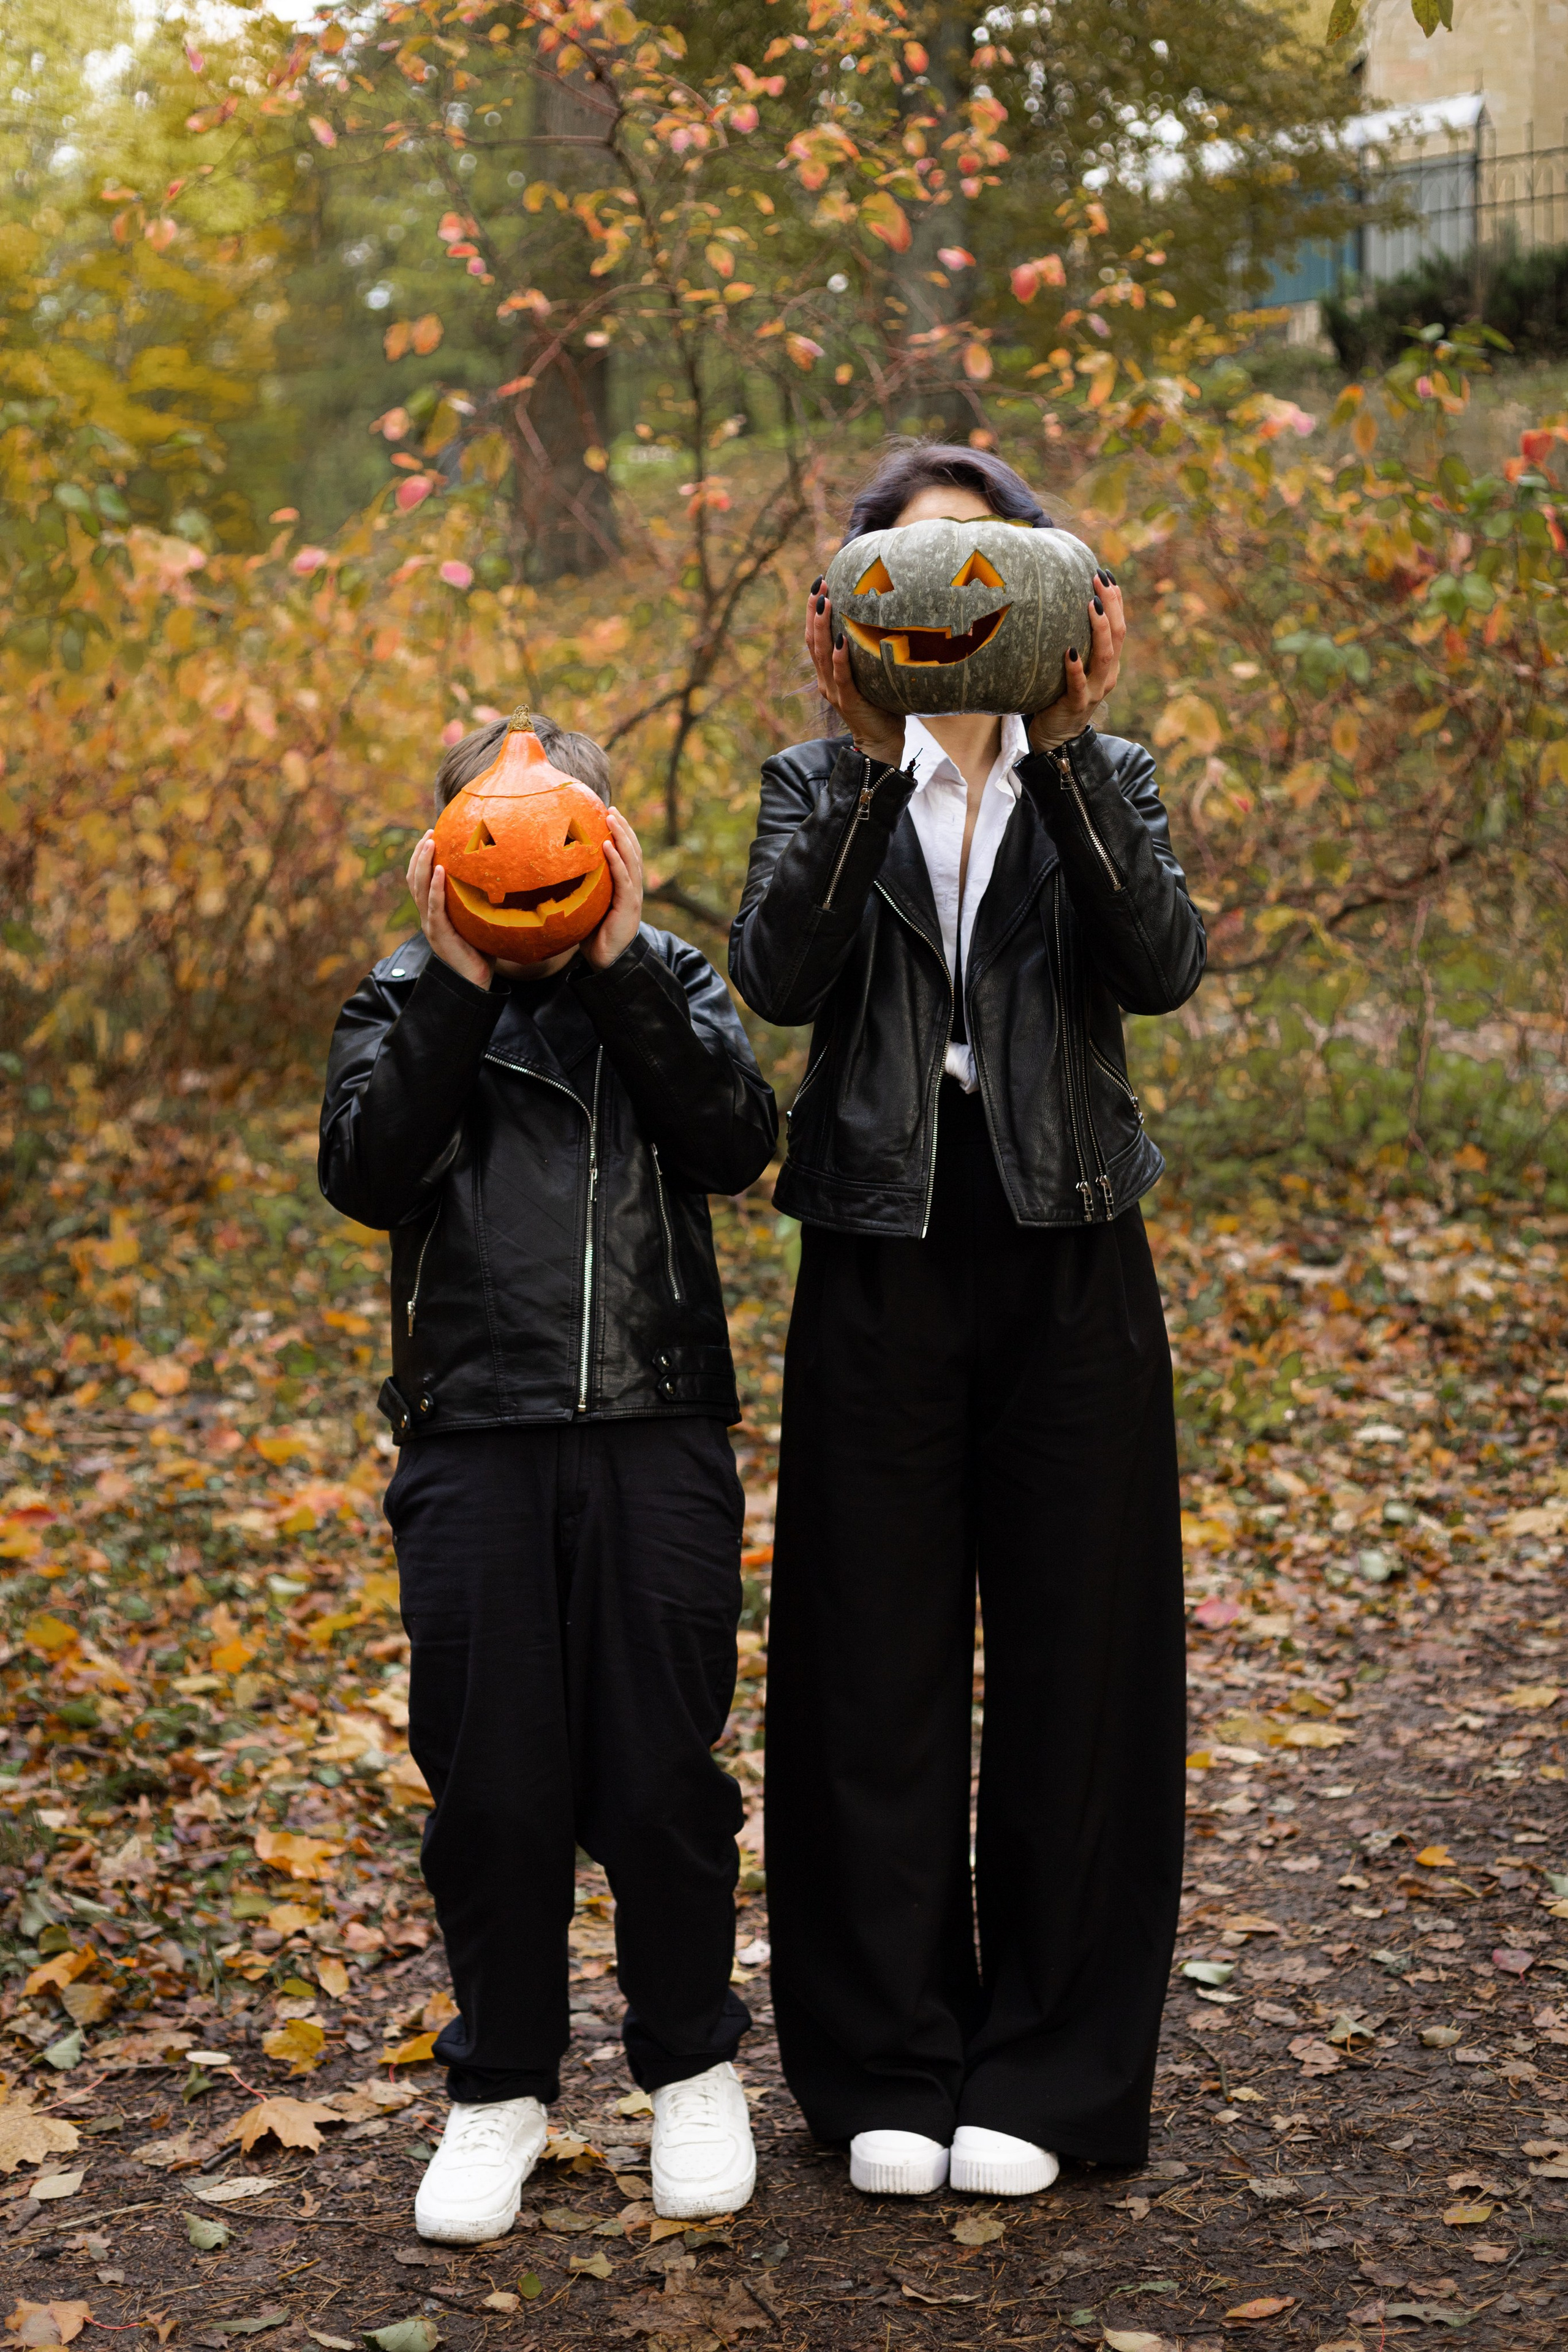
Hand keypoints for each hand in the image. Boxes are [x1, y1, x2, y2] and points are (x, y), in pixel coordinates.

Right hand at [408, 831, 493, 990]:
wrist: (476, 982)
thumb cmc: (482, 951)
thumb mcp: (480, 921)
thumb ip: (483, 901)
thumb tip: (506, 877)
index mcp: (434, 912)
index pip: (421, 880)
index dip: (421, 858)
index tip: (431, 836)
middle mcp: (428, 916)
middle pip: (415, 879)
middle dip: (419, 854)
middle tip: (429, 833)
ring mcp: (431, 924)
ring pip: (419, 888)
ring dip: (423, 863)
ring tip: (429, 843)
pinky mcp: (439, 934)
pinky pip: (434, 907)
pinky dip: (435, 887)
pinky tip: (440, 870)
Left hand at [582, 807, 643, 968]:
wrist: (606, 961)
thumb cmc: (592, 934)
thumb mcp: (585, 905)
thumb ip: (579, 887)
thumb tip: (551, 870)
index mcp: (624, 886)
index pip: (626, 854)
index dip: (621, 833)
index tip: (610, 813)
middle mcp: (632, 887)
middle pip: (632, 851)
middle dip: (623, 828)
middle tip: (611, 809)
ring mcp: (633, 896)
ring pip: (632, 860)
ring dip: (622, 837)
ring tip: (612, 818)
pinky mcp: (629, 906)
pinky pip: (624, 879)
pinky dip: (617, 861)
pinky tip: (609, 847)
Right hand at [804, 578, 904, 766]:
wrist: (881, 745)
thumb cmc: (882, 708)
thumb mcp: (874, 676)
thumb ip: (872, 654)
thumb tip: (892, 622)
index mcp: (829, 673)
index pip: (815, 637)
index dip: (813, 611)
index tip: (819, 585)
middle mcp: (826, 680)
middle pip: (813, 640)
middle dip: (813, 610)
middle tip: (819, 583)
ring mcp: (834, 691)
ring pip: (822, 654)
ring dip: (822, 626)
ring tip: (825, 601)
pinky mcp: (848, 701)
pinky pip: (841, 676)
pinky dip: (840, 657)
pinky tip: (842, 639)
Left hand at [1027, 569, 1125, 752]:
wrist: (1056, 737)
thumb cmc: (1059, 694)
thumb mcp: (1072, 666)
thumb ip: (1072, 640)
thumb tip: (1057, 604)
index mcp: (1108, 662)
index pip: (1118, 625)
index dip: (1115, 600)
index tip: (1105, 574)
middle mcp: (1107, 674)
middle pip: (1117, 635)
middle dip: (1111, 605)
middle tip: (1099, 579)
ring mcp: (1094, 690)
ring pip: (1104, 656)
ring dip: (1099, 629)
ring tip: (1092, 605)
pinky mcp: (1077, 705)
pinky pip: (1078, 685)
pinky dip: (1075, 668)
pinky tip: (1069, 652)